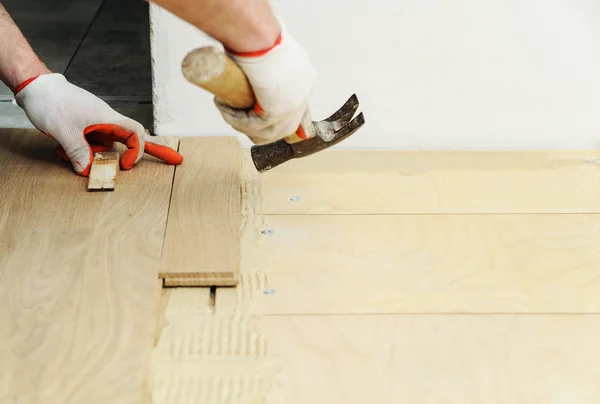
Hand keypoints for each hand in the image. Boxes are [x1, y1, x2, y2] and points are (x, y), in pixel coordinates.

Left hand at [14, 73, 182, 175]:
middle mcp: (106, 121)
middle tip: (176, 160)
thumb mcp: (63, 130)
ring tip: (67, 152)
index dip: (136, 152)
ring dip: (95, 154)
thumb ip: (78, 151)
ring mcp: (97, 124)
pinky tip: (63, 149)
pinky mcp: (86, 127)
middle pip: (136, 138)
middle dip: (155, 150)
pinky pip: (93, 144)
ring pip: (107, 145)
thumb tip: (88, 169)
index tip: (126, 165)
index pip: (135, 135)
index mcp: (107, 118)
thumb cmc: (51, 100)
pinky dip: (83, 150)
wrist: (35, 86)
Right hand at [214, 17, 316, 144]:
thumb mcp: (268, 47)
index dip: (278, 117)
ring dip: (247, 127)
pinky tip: (226, 111)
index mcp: (305, 76)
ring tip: (230, 115)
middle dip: (265, 130)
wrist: (258, 36)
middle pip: (287, 124)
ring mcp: (294, 103)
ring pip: (271, 130)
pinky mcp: (279, 110)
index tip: (260, 116)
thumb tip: (250, 61)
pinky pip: (256, 126)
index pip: (295, 106)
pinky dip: (239, 122)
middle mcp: (303, 92)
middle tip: (243, 124)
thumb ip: (265, 60)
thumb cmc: (260, 34)